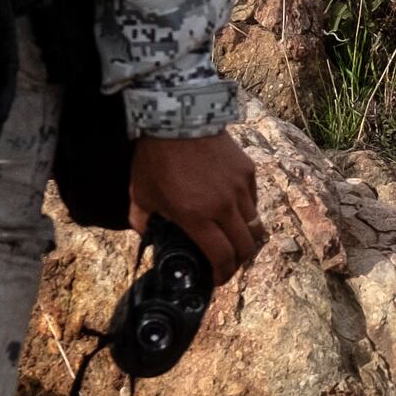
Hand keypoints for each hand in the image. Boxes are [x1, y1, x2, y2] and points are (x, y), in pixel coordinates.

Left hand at [133, 130, 263, 276]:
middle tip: (227, 265)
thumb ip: (143, 221)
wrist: (177, 116)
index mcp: (197, 216)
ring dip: (245, 240)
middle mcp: (224, 206)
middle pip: (245, 247)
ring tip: (233, 242)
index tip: (216, 280)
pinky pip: (253, 201)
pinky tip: (233, 212)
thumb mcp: (141, 193)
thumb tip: (146, 236)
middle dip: (238, 263)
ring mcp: (240, 188)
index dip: (222, 275)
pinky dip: (246, 213)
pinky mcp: (247, 171)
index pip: (221, 257)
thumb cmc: (155, 157)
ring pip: (254, 226)